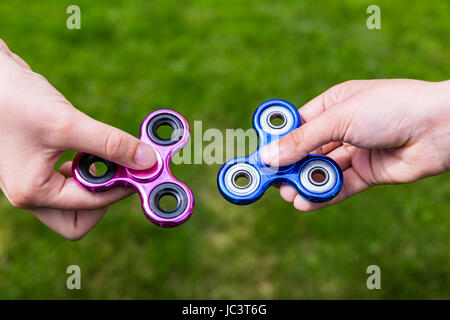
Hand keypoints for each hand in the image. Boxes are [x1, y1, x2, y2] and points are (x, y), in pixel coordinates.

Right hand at [0, 39, 156, 239]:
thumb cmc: (13, 99)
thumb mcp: (67, 123)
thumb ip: (110, 143)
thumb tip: (147, 160)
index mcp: (33, 193)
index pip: (89, 206)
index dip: (120, 188)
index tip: (141, 168)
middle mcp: (31, 194)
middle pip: (78, 218)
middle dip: (104, 197)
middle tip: (120, 169)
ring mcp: (33, 181)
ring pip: (75, 200)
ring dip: (96, 181)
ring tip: (105, 154)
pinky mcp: (37, 166)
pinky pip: (68, 181)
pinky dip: (86, 169)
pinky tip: (89, 147)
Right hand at [260, 79, 449, 210]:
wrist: (440, 128)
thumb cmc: (391, 108)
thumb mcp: (339, 119)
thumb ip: (303, 140)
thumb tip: (269, 156)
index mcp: (334, 104)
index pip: (297, 124)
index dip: (279, 141)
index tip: (262, 157)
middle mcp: (342, 128)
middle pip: (307, 150)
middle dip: (290, 167)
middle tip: (273, 183)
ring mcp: (355, 151)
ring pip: (322, 170)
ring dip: (305, 183)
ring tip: (289, 195)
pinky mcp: (367, 173)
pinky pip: (339, 185)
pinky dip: (322, 194)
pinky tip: (306, 202)